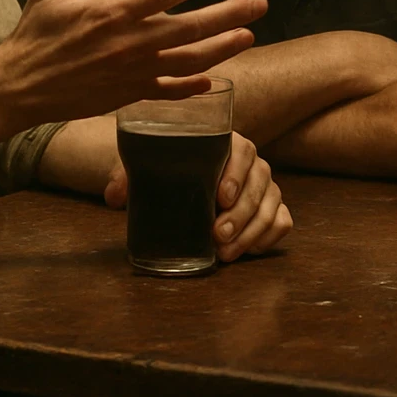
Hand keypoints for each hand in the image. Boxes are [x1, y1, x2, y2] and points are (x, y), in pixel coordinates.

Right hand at [0, 0, 267, 126]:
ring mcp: (133, 73)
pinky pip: (168, 92)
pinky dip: (192, 86)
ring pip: (189, 61)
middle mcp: (131, 44)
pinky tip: (213, 78)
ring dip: (222, 48)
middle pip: (191, 28)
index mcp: (114, 12)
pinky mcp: (128, 95)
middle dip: (229, 14)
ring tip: (248, 35)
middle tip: (260, 2)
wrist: (18, 87)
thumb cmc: (35, 34)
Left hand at [104, 133, 292, 260]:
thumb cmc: (168, 167)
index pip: (243, 151)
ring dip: (252, 231)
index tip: (221, 196)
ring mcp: (265, 186)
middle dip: (242, 213)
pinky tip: (249, 251)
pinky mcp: (272, 207)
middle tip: (217, 235)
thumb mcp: (147, 166)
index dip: (237, 173)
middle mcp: (252, 163)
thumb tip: (114, 196)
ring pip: (272, 205)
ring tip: (226, 253)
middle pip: (260, 182)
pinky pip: (282, 221)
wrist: (183, 175)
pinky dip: (269, 236)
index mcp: (226, 143)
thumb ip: (129, 176)